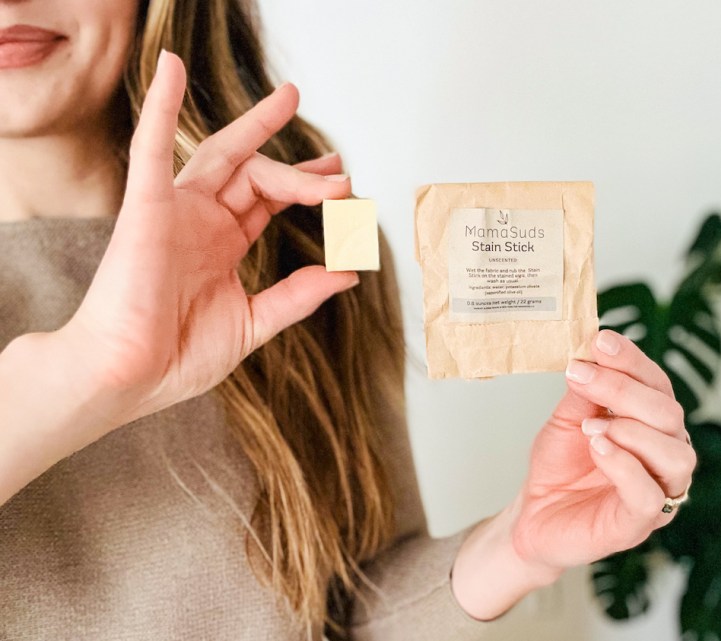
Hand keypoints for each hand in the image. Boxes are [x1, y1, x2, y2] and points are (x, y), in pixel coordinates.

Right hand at [58, 51, 356, 433]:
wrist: (129, 380)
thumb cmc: (177, 358)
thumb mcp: (255, 322)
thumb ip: (299, 295)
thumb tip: (349, 273)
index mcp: (222, 245)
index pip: (270, 201)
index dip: (306, 187)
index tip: (343, 184)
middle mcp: (201, 222)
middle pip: (256, 175)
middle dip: (299, 169)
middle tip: (339, 167)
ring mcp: (174, 212)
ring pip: (222, 155)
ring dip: (257, 128)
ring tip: (291, 99)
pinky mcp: (146, 210)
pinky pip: (149, 149)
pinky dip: (157, 105)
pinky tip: (170, 68)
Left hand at [511, 329, 693, 569]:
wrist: (533, 514)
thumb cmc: (559, 466)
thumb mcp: (567, 419)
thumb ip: (584, 392)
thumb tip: (591, 353)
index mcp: (652, 425)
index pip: (657, 386)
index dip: (632, 361)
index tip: (601, 341)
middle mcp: (665, 455)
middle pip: (669, 414)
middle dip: (624, 389)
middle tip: (582, 377)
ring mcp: (658, 492)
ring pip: (675, 454)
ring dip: (632, 430)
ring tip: (591, 426)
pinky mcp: (638, 524)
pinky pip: (650, 495)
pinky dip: (625, 466)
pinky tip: (599, 448)